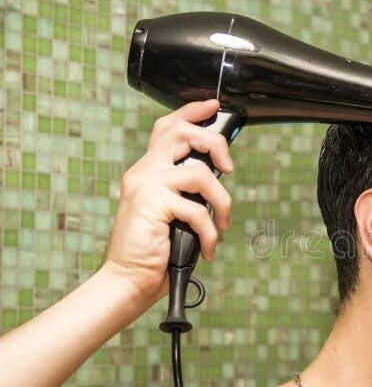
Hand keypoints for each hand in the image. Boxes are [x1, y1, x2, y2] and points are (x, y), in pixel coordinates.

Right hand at [103, 100, 233, 300]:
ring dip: (222, 202)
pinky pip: (198, 209)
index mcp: (147, 171)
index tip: (213, 107)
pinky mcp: (152, 203)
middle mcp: (143, 172)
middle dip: (215, 143)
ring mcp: (146, 185)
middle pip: (182, 133)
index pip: (167, 128)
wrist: (128, 280)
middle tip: (228, 169)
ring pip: (200, 173)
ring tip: (221, 226)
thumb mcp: (173, 213)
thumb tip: (219, 178)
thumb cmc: (153, 251)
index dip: (192, 112)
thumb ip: (187, 192)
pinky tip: (208, 248)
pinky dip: (211, 232)